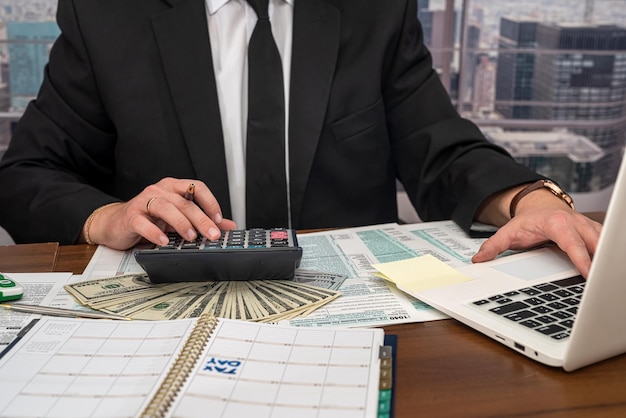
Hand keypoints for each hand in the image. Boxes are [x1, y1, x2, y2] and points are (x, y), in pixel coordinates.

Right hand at [83, 178, 236, 249]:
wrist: (115, 224)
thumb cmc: (149, 218)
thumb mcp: (178, 218)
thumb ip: (202, 219)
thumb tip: (228, 226)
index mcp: (174, 188)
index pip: (197, 187)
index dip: (210, 202)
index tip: (218, 219)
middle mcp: (160, 191)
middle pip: (185, 202)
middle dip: (201, 219)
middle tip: (211, 234)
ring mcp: (144, 202)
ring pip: (166, 208)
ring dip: (181, 223)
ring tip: (190, 236)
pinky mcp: (131, 216)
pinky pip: (143, 223)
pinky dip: (154, 232)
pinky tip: (163, 241)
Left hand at [472, 187, 601, 277]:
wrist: (540, 206)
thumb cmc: (528, 220)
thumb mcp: (508, 232)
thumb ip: (493, 246)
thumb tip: (479, 259)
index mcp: (557, 224)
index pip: (573, 243)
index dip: (582, 259)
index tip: (588, 274)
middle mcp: (576, 223)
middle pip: (596, 243)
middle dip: (602, 261)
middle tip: (603, 282)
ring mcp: (588, 228)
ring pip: (604, 243)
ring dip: (607, 259)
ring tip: (608, 279)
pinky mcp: (595, 233)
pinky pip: (606, 245)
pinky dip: (607, 256)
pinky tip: (607, 272)